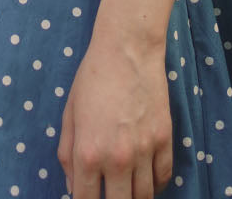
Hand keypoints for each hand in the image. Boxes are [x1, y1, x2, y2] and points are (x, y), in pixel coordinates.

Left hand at [57, 32, 173, 197]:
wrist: (127, 48)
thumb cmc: (93, 77)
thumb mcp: (69, 115)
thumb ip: (67, 155)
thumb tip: (73, 185)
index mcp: (88, 154)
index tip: (90, 198)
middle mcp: (118, 159)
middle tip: (111, 193)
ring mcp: (144, 150)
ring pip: (144, 197)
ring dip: (135, 198)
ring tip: (128, 190)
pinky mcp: (165, 139)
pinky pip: (164, 177)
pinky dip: (156, 183)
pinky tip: (147, 177)